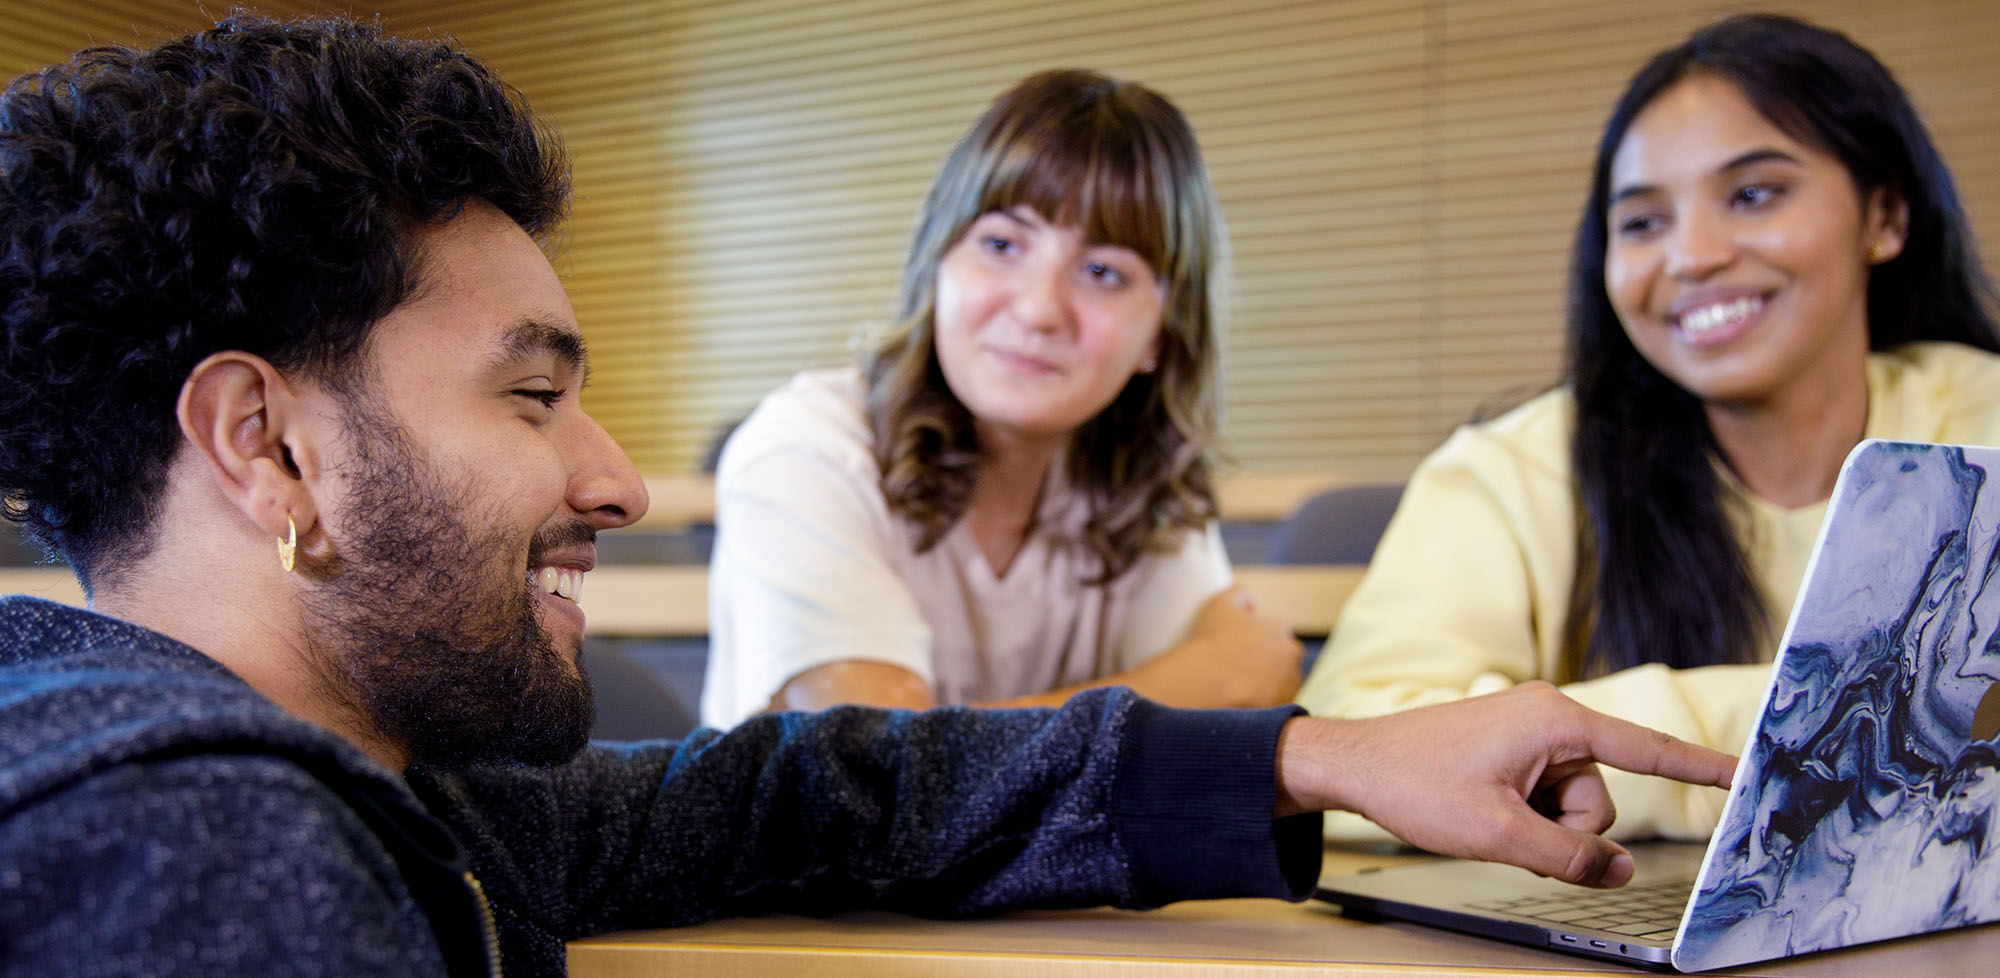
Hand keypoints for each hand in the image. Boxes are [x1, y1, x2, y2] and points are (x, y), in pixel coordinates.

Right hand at [1127, 586, 1303, 708]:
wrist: (1205, 683)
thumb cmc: (1210, 641)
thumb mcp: (1219, 604)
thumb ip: (1240, 594)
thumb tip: (1253, 603)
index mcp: (1279, 627)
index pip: (1273, 633)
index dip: (1254, 640)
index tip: (1235, 650)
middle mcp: (1292, 652)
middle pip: (1282, 658)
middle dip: (1267, 662)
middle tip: (1238, 670)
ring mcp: (1291, 682)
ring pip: (1282, 682)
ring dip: (1268, 683)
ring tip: (1240, 688)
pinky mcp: (1284, 707)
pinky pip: (1277, 705)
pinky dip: (1265, 704)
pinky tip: (1244, 703)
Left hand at [1274, 682, 1734, 886]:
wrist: (1355, 764)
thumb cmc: (1416, 784)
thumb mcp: (1499, 833)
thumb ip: (1569, 855)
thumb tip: (1620, 870)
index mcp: (1556, 720)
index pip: (1648, 750)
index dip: (1703, 767)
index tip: (1749, 773)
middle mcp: (1550, 716)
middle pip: (1601, 796)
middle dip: (1565, 827)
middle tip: (1506, 825)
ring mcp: (1531, 731)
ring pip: (1573, 804)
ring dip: (1540, 823)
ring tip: (1486, 813)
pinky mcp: (1514, 747)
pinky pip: (1545, 795)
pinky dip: (1524, 814)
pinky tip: (1483, 808)